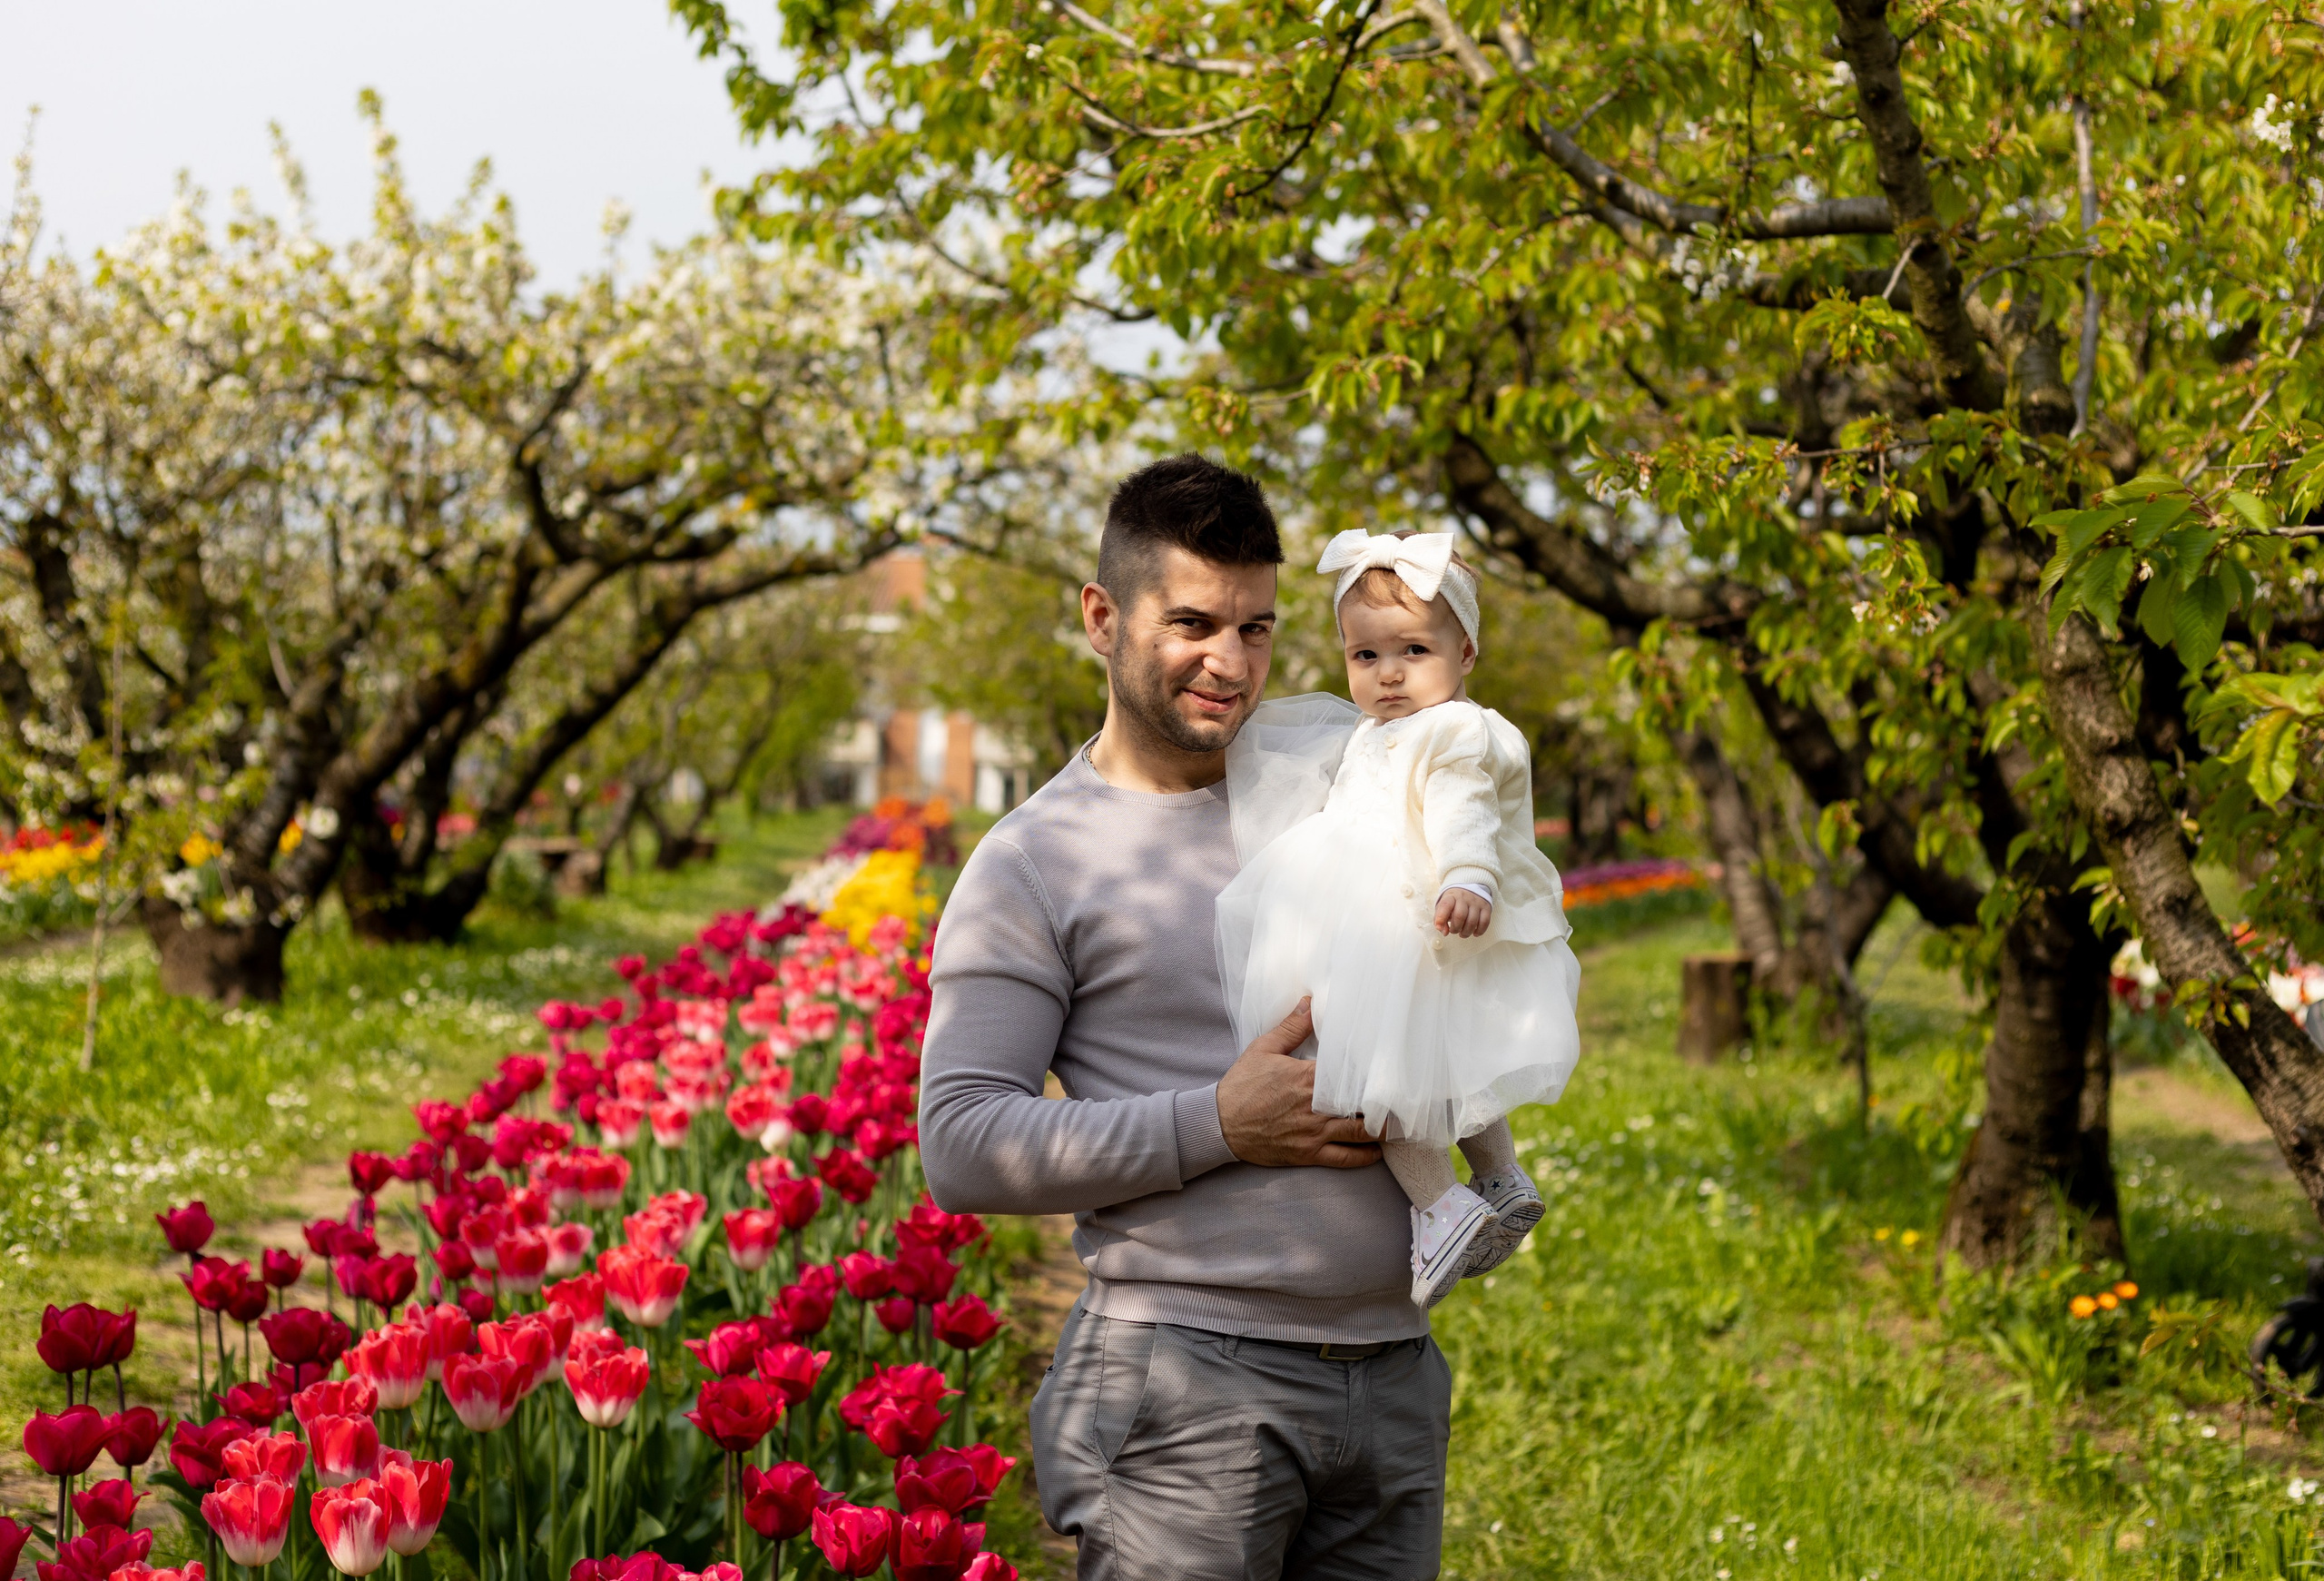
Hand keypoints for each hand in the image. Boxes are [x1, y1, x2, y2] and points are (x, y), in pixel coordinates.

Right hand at [1215, 997, 1381, 1168]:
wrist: (1219, 1124)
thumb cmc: (1241, 1085)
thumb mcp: (1264, 1048)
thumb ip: (1291, 1026)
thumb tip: (1310, 1001)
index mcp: (1308, 1078)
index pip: (1351, 1073)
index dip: (1372, 1073)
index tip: (1391, 1068)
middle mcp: (1316, 1107)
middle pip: (1362, 1105)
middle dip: (1385, 1103)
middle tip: (1404, 1098)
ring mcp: (1314, 1133)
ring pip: (1359, 1133)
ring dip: (1381, 1129)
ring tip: (1397, 1123)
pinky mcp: (1308, 1153)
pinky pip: (1344, 1158)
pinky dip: (1364, 1156)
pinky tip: (1377, 1151)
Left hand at [1435, 888, 1490, 937]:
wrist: (1469, 889)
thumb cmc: (1454, 902)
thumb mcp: (1443, 907)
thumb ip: (1439, 919)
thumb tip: (1444, 932)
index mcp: (1451, 897)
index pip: (1445, 905)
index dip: (1441, 917)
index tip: (1439, 927)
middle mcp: (1464, 898)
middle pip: (1460, 916)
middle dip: (1455, 928)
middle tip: (1454, 931)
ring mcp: (1476, 902)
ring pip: (1472, 921)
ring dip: (1466, 932)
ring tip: (1462, 933)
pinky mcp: (1486, 907)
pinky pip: (1485, 922)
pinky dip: (1479, 931)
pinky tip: (1474, 933)